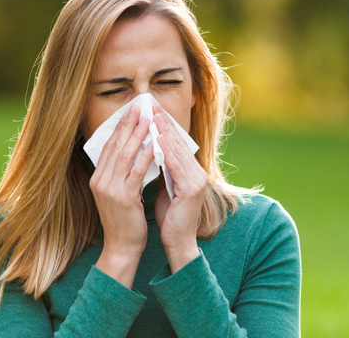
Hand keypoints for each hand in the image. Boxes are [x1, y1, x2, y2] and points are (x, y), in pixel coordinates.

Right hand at [90, 105, 155, 287]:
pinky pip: (136, 171)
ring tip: (148, 121)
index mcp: (98, 179)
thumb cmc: (124, 220)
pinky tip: (155, 145)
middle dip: (128, 126)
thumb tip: (132, 152)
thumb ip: (120, 174)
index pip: (108, 147)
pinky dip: (146, 156)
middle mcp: (100, 181)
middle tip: (139, 108)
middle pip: (115, 146)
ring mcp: (110, 189)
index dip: (119, 128)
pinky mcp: (124, 198)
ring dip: (138, 135)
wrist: (122, 246)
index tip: (130, 113)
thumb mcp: (117, 194)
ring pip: (125, 155)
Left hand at [152, 103, 206, 272]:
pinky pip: (176, 165)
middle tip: (152, 106)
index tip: (152, 111)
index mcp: (192, 172)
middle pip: (180, 142)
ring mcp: (197, 180)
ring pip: (178, 150)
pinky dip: (166, 151)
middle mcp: (198, 173)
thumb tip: (150, 151)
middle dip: (164, 123)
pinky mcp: (192, 189)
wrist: (178, 242)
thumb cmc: (170, 217)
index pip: (178, 144)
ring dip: (165, 132)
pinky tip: (157, 139)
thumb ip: (163, 170)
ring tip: (153, 116)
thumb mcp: (166, 187)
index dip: (165, 127)